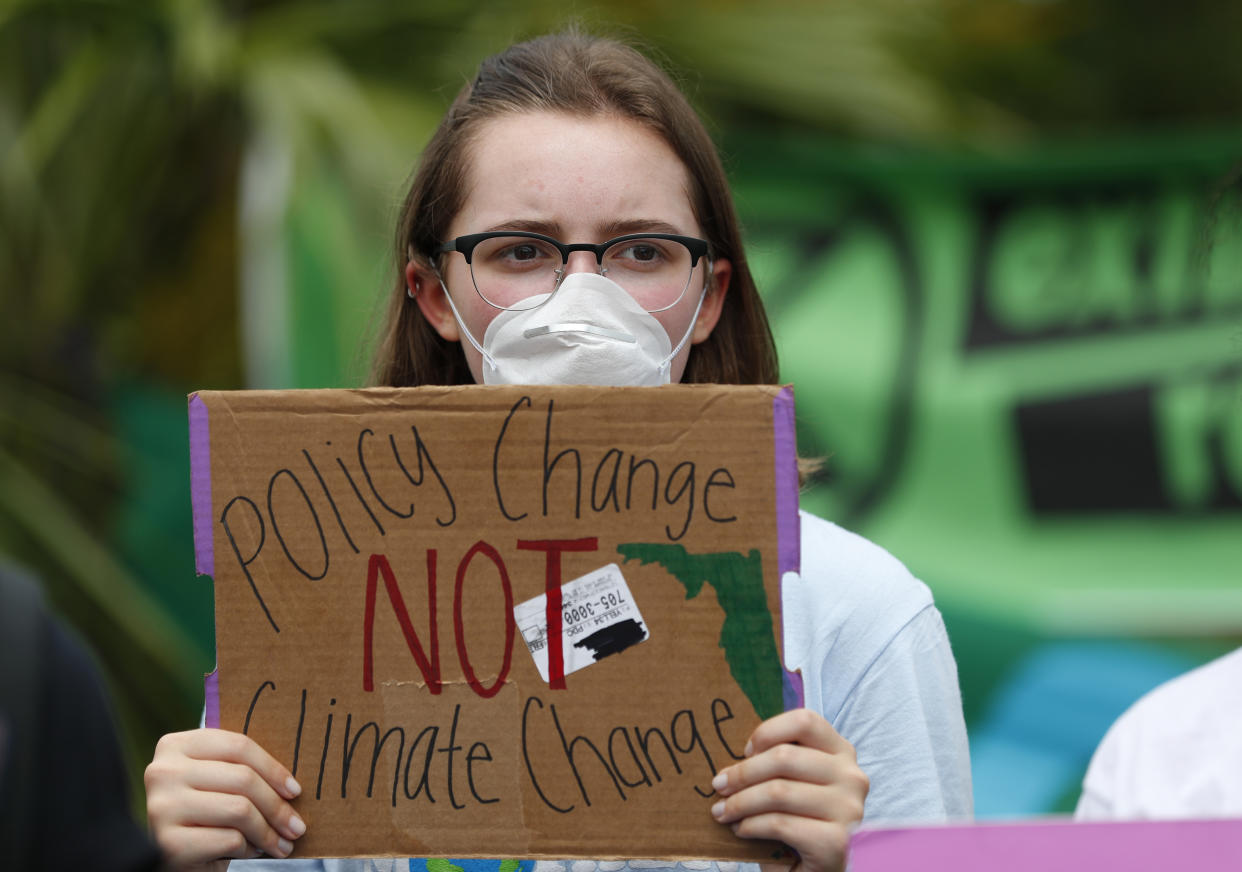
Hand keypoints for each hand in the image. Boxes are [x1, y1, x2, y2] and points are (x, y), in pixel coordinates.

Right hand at [144, 728, 306, 869]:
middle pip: (243, 779)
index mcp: (175, 745)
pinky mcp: (167, 843)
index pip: (238, 746)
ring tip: (282, 844)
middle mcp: (162, 772)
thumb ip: (240, 769)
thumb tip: (292, 785)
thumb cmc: (201, 815)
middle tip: (297, 827)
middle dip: (277, 807)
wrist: (169, 859)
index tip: (295, 791)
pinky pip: (229, 839)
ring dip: (268, 832)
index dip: (274, 769)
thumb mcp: (216, 782)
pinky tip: (250, 852)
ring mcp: (161, 807)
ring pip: (239, 810)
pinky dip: (248, 849)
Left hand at [709, 708, 867, 871]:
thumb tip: (732, 759)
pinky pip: (780, 824)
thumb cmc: (799, 823)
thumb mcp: (792, 783)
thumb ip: (776, 763)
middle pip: (784, 757)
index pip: (805, 721)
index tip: (745, 751)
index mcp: (842, 753)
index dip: (768, 731)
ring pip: (779, 791)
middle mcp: (853, 777)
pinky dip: (751, 826)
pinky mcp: (838, 842)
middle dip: (743, 773)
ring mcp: (850, 810)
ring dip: (740, 802)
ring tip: (723, 812)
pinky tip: (740, 830)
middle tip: (719, 785)